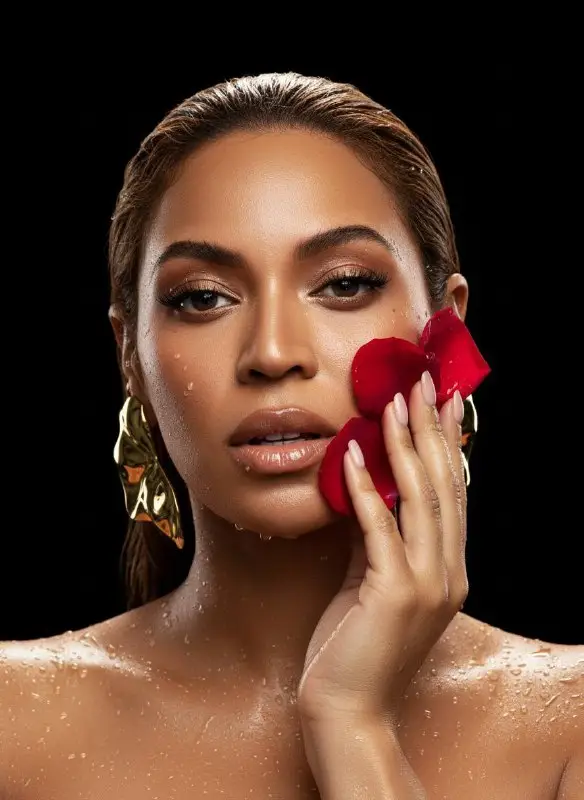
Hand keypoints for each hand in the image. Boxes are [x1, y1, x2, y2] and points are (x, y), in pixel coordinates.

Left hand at [297, 371, 468, 726]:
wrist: (346, 709)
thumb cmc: (355, 646)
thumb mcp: (373, 581)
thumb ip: (377, 539)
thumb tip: (367, 490)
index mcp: (449, 570)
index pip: (454, 494)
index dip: (448, 445)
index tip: (441, 403)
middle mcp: (448, 573)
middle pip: (445, 486)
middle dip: (433, 431)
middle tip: (422, 384)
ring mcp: (427, 584)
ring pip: (421, 499)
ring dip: (405, 445)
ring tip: (393, 403)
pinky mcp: (394, 593)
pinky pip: (379, 527)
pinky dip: (367, 487)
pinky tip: (354, 453)